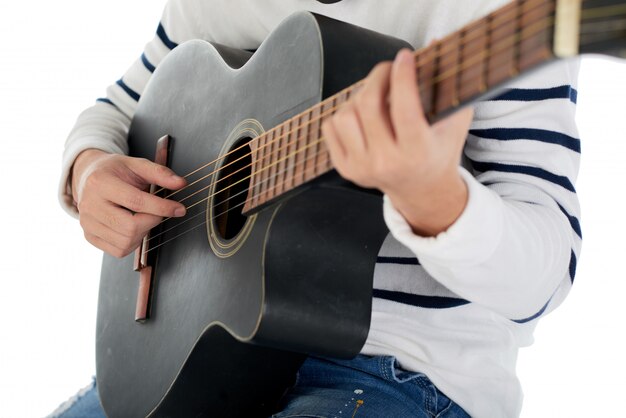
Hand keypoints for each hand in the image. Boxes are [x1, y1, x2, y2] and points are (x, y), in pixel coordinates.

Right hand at [71, 149, 186, 256]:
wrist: (88, 176)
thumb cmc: (115, 171)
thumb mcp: (136, 164)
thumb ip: (160, 173)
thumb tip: (181, 183)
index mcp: (100, 182)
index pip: (136, 201)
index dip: (162, 208)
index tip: (179, 209)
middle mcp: (89, 205)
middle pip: (130, 227)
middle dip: (152, 221)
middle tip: (157, 212)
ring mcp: (87, 223)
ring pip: (125, 242)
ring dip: (144, 233)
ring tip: (144, 218)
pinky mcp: (89, 236)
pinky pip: (118, 251)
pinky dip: (133, 243)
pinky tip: (134, 228)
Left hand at [322, 49, 473, 236]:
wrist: (421, 190)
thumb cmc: (438, 151)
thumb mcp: (455, 123)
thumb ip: (450, 88)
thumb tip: (436, 44)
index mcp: (416, 153)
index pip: (404, 108)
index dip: (402, 76)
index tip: (404, 57)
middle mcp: (386, 163)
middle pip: (369, 105)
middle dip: (378, 77)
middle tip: (388, 69)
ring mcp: (361, 168)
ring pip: (345, 115)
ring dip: (359, 97)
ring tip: (375, 97)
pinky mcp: (344, 168)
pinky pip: (331, 127)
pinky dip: (343, 113)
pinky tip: (361, 116)